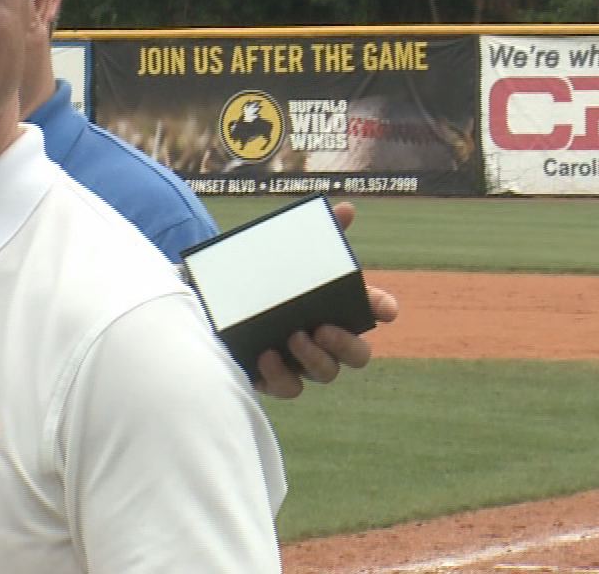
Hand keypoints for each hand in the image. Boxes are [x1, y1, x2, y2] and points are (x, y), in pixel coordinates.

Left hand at [251, 200, 401, 398]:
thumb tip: (347, 209)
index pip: (374, 309)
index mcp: (337, 305)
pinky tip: (265, 356)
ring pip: (326, 372)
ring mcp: (302, 362)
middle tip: (323, 329)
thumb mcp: (282, 252)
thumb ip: (316, 234)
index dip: (383, 308)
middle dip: (346, 344)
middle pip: (358, 354)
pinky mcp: (274, 377)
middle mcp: (326, 339)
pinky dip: (281, 376)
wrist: (214, 298)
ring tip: (293, 337)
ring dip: (316, 359)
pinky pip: (289, 387)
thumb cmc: (262, 277)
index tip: (384, 308)